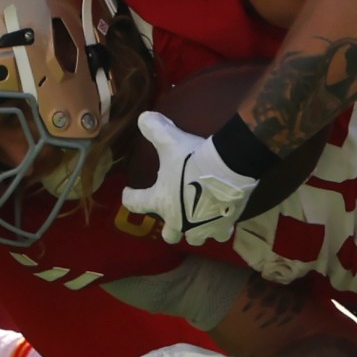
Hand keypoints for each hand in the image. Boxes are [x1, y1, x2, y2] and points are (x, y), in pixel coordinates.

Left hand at [120, 111, 259, 247]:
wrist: (228, 170)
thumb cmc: (193, 159)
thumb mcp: (170, 140)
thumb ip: (153, 128)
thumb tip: (142, 118)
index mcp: (160, 202)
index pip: (134, 203)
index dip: (129, 196)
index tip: (128, 192)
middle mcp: (178, 222)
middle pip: (169, 235)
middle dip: (170, 227)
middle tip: (174, 213)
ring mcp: (201, 228)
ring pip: (194, 238)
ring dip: (195, 230)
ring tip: (199, 219)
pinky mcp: (222, 227)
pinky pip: (220, 234)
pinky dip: (220, 227)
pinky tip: (221, 219)